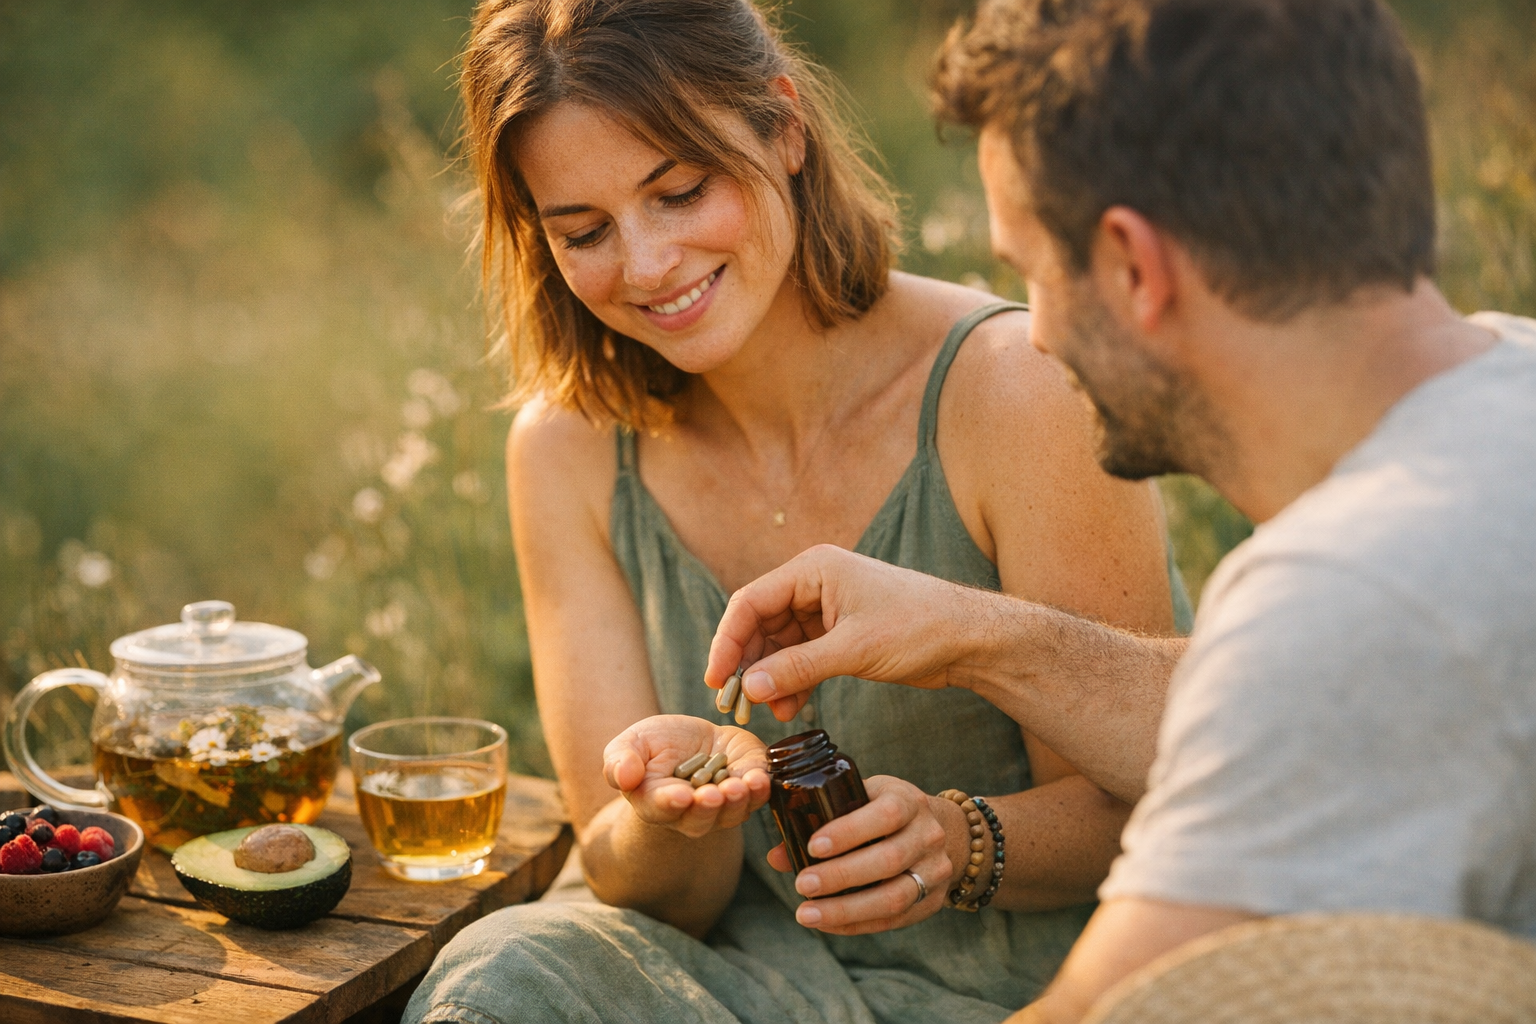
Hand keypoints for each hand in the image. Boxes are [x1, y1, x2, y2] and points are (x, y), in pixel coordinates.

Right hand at [603, 715, 770, 837]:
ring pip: (732, 813)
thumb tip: (624, 776)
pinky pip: (757, 798)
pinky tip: (761, 777)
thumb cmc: (655, 746)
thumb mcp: (631, 744)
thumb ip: (620, 761)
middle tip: (714, 795)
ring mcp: (723, 807)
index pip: (661, 808)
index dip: (670, 803)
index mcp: (656, 803)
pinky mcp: (748, 790)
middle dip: (708, 807)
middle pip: (700, 819)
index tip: (680, 795)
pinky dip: (761, 790)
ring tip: (742, 785)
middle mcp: (691, 813)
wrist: (691, 742)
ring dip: (738, 802)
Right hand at [706, 544, 982, 720]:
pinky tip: (790, 708)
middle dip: (748, 664)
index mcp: (813, 570)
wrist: (969, 638)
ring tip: (769, 712)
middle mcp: (815, 584)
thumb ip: (798, 667)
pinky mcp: (840, 633)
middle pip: (761, 624)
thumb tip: (749, 687)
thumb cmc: (919, 627)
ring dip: (771, 678)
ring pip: (780, 645)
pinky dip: (793, 680)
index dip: (727, 641)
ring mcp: (827, 608)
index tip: (715, 679)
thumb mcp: (853, 650)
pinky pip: (802, 656)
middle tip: (737, 704)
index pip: (751, 602)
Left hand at [765, 775, 958, 935]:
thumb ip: (820, 821)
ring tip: (806, 914)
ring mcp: (935, 870)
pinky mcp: (931, 901)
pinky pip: (894, 920)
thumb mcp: (860, 800)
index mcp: (908, 801)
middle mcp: (928, 834)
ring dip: (846, 909)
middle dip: (841, 875)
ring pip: (894, 897)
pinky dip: (856, 924)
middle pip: (890, 859)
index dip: (850, 831)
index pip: (886, 814)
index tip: (813, 846)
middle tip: (802, 885)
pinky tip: (826, 923)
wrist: (943, 831)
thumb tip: (775, 857)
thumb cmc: (884, 812)